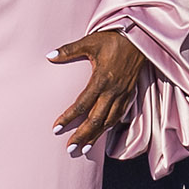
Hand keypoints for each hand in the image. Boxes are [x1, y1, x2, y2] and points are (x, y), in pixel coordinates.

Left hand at [51, 29, 144, 150]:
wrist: (140, 38)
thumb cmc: (113, 39)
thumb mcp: (90, 41)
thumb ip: (69, 50)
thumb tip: (49, 56)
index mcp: (101, 79)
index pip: (82, 104)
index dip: (69, 118)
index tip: (56, 129)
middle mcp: (113, 91)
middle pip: (96, 120)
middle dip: (82, 136)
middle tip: (70, 149)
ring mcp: (122, 94)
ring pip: (109, 121)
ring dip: (96, 136)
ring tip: (84, 149)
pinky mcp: (129, 94)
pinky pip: (119, 116)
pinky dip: (109, 127)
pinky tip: (102, 134)